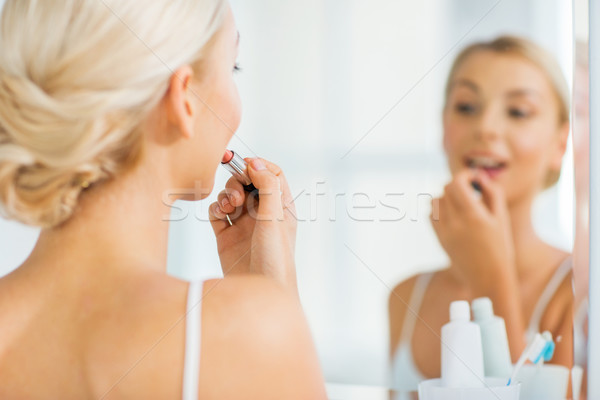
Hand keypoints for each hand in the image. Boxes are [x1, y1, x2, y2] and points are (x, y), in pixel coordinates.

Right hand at [209, 158, 297, 291]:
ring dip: (226, 195)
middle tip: (238, 195)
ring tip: (230, 208)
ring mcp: (243, 224)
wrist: (260, 290)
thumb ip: (267, 186)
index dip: (258, 166)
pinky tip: (220, 215)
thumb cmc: (276, 258)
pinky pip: (217, 213)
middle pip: (247, 182)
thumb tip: (256, 162)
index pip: (272, 174)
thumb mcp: (275, 218)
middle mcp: (262, 213)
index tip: (245, 166)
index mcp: (281, 206)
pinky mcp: (226, 236)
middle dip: (238, 182)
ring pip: (230, 196)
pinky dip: (215, 208)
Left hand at [430, 169, 515, 289]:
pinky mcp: (439, 238)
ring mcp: (444, 231)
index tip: (474, 178)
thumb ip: (492, 193)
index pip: (456, 183)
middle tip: (471, 190)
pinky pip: (431, 215)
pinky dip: (440, 210)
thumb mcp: (502, 218)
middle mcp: (455, 222)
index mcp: (473, 216)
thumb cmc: (501, 246)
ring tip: (462, 204)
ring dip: (447, 197)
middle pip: (446, 189)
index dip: (464, 175)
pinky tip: (454, 215)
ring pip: (435, 201)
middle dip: (458, 185)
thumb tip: (479, 175)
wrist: (489, 278)